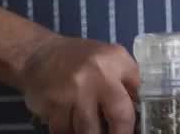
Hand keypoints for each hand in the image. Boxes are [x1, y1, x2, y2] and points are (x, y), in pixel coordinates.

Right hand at [20, 34, 141, 133]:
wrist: (37, 54)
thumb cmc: (79, 60)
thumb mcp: (108, 59)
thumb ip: (125, 80)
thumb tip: (142, 110)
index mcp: (116, 59)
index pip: (139, 92)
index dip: (140, 114)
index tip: (139, 129)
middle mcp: (98, 74)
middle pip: (120, 116)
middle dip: (121, 133)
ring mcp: (74, 90)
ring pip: (90, 130)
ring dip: (90, 133)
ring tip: (90, 127)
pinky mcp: (54, 105)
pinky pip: (67, 131)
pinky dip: (70, 131)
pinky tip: (70, 124)